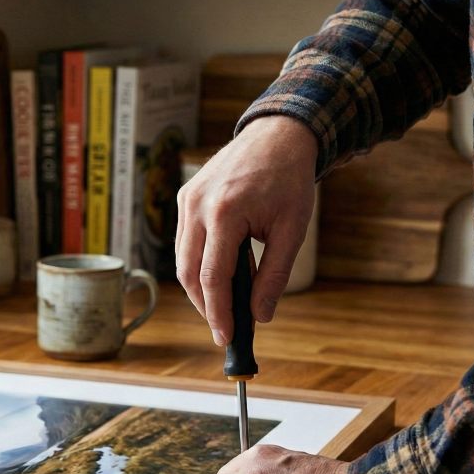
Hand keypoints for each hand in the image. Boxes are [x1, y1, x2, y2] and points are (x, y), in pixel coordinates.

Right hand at [175, 115, 317, 344]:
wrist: (277, 135)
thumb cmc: (288, 180)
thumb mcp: (291, 230)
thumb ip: (273, 276)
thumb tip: (259, 315)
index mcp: (224, 213)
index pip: (212, 277)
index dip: (218, 312)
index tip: (226, 337)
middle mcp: (197, 207)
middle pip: (189, 273)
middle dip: (205, 307)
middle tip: (224, 329)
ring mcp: (186, 201)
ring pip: (182, 261)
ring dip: (200, 289)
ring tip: (224, 306)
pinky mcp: (184, 198)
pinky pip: (184, 242)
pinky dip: (197, 265)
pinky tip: (219, 276)